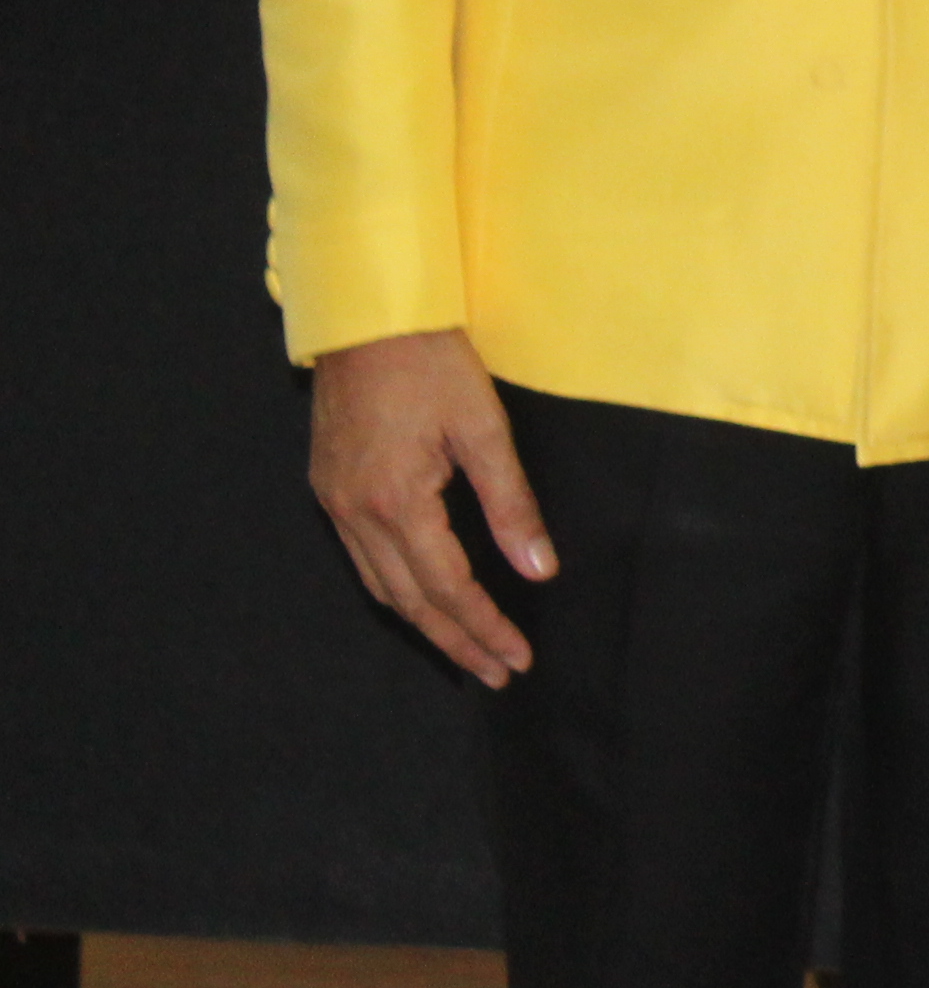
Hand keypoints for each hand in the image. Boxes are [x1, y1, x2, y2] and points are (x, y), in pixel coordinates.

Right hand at [308, 327, 549, 687]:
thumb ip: (511, 503)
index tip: (515, 659)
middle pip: (409, 601)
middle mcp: (355, 512)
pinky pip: (361, 558)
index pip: (448, 587)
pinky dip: (395, 589)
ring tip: (466, 649)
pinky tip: (422, 597)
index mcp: (396, 501)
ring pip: (379, 586)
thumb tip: (540, 568)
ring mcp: (335, 501)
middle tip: (495, 672)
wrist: (366, 314)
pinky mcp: (328, 486)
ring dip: (424, 623)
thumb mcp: (484, 427)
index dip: (484, 627)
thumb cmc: (430, 360)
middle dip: (455, 642)